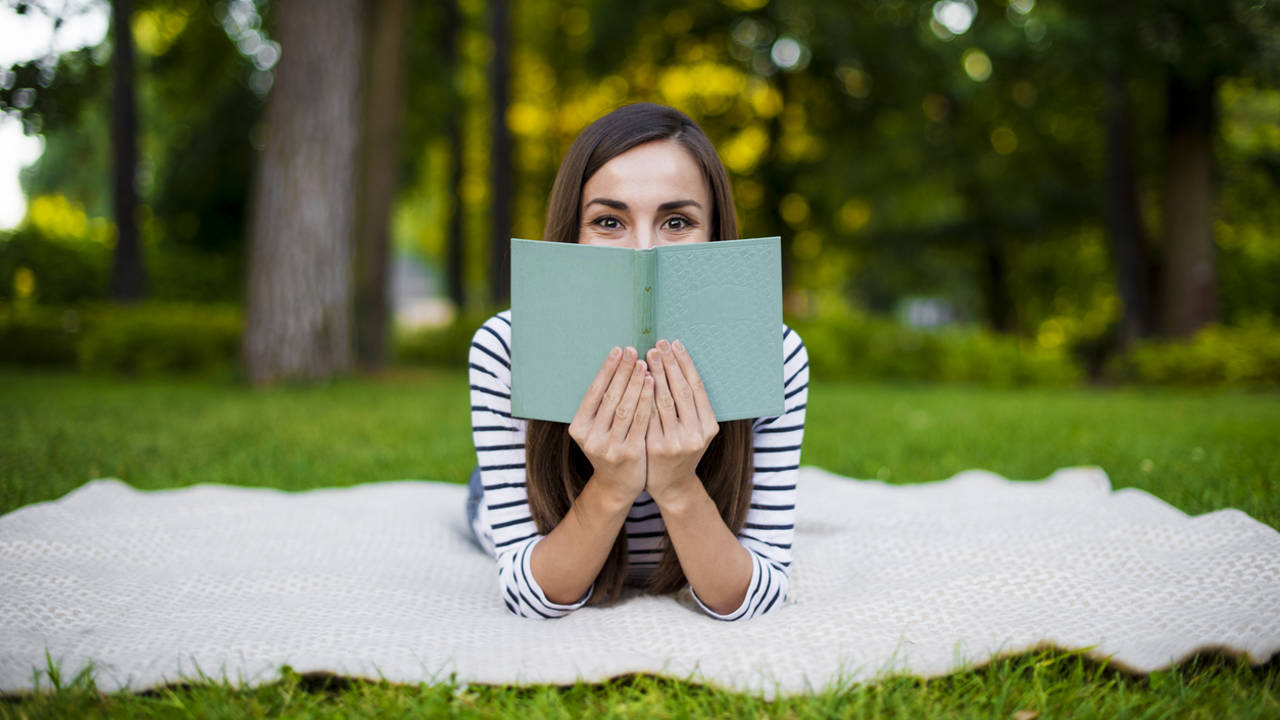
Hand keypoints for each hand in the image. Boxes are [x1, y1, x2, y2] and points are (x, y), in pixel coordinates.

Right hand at [567, 346, 653, 505]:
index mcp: (579, 428)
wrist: (617, 485)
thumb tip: (616, 365)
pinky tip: (652, 384)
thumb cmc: (610, 448)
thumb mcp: (597, 429)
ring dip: (635, 382)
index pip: (594, 392)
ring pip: (625, 407)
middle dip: (623, 371)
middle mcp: (591, 437)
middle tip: (633, 350)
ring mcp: (609, 447)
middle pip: (610, 397)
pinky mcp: (629, 453)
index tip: (618, 349)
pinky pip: (640, 421)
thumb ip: (602, 406)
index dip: (607, 369)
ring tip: (644, 363)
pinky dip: (646, 400)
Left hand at [644, 339, 718, 504]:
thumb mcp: (696, 430)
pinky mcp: (656, 448)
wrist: (672, 485)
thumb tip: (678, 362)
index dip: (685, 364)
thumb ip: (692, 405)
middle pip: (680, 391)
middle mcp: (695, 434)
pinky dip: (643, 396)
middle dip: (669, 365)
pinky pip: (648, 416)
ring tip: (645, 356)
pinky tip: (637, 380)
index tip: (674, 344)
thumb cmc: (682, 450)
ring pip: (663, 402)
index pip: (696, 387)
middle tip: (658, 344)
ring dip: (654, 376)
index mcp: (709, 426)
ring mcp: (676, 443)